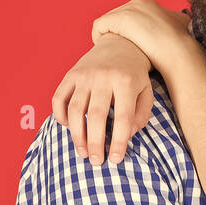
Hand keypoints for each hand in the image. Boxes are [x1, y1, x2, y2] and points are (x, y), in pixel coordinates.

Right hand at [51, 34, 153, 165]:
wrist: (120, 43)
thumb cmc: (134, 75)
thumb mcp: (147, 92)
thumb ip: (141, 115)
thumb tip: (126, 135)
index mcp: (126, 82)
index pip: (123, 117)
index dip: (119, 141)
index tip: (115, 159)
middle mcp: (104, 77)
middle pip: (96, 116)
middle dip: (95, 143)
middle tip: (96, 162)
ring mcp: (84, 75)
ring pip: (75, 109)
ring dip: (76, 135)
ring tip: (83, 152)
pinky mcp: (70, 74)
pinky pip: (58, 98)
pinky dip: (60, 116)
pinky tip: (68, 127)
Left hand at [90, 0, 192, 66]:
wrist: (179, 50)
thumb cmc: (182, 46)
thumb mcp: (182, 26)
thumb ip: (176, 22)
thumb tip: (184, 24)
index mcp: (150, 4)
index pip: (131, 14)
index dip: (128, 30)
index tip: (129, 44)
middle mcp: (139, 2)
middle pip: (118, 16)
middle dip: (117, 32)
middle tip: (119, 48)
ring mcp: (129, 9)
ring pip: (108, 21)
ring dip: (109, 35)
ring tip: (111, 50)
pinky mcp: (120, 19)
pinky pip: (99, 26)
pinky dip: (98, 36)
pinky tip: (103, 48)